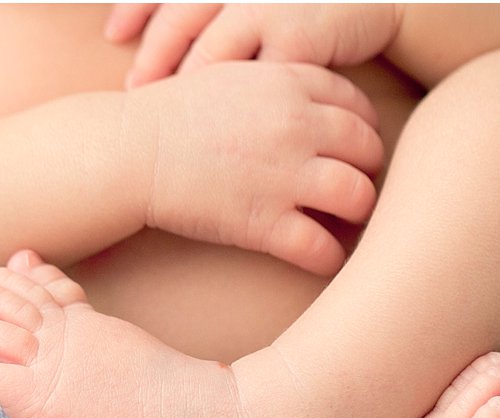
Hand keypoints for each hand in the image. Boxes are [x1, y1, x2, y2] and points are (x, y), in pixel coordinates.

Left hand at [106, 3, 402, 87]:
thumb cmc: (317, 4)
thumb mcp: (268, 0)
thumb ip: (228, 10)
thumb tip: (184, 39)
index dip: (137, 6)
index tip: (113, 32)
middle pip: (182, 18)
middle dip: (153, 55)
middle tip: (134, 87)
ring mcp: (271, 10)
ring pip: (212, 52)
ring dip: (186, 84)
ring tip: (169, 112)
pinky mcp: (299, 42)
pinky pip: (256, 79)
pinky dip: (235, 102)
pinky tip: (223, 121)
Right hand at [125, 60, 382, 275]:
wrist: (130, 151)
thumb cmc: (171, 116)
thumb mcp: (232, 77)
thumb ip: (279, 87)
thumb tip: (312, 109)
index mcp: (289, 84)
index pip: (357, 105)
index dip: (364, 129)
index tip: (356, 149)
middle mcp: (296, 126)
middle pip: (368, 149)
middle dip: (367, 171)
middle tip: (354, 188)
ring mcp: (284, 176)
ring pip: (358, 196)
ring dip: (358, 213)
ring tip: (344, 223)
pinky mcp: (264, 223)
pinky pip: (321, 248)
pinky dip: (329, 258)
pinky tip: (321, 258)